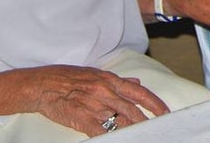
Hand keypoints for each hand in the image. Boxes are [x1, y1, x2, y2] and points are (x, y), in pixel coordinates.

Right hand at [26, 64, 168, 135]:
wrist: (43, 85)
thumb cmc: (67, 78)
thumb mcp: (96, 73)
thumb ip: (117, 80)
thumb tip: (136, 82)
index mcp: (110, 80)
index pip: (140, 92)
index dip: (155, 104)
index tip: (165, 113)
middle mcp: (106, 92)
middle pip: (133, 111)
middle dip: (147, 123)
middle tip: (157, 131)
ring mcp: (94, 105)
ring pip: (120, 122)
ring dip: (132, 131)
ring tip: (142, 138)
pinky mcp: (82, 118)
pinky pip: (100, 132)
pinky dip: (109, 137)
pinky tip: (115, 140)